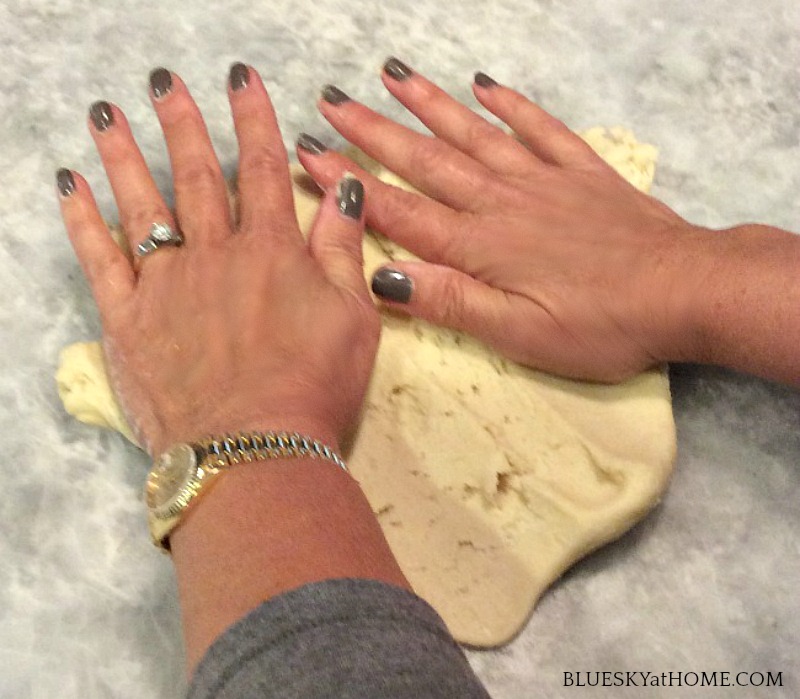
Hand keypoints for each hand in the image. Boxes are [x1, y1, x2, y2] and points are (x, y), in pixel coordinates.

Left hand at [57, 65, 378, 455]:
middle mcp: (215, 254)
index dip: (254, 120)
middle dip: (183, 123)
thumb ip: (344, 248)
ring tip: (106, 113)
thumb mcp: (355, 316)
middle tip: (164, 83)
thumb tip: (344, 186)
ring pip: (143, 205)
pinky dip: (82, 219)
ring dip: (125, 155)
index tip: (241, 80)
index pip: (263, 170)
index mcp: (272, 251)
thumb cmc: (314, 386)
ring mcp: (166, 285)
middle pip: (197, 176)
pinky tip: (71, 184)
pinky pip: (100, 259)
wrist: (255, 449)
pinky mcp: (128, 320)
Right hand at [298, 60, 700, 382]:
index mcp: (479, 246)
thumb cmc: (600, 325)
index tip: (308, 152)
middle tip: (332, 100)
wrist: (683, 290)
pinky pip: (539, 127)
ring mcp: (542, 179)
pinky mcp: (580, 172)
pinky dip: (510, 104)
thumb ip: (451, 302)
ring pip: (474, 133)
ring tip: (392, 74)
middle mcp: (501, 201)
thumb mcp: (518, 334)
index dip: (349, 182)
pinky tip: (486, 85)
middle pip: (426, 160)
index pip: (398, 209)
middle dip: (373, 131)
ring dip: (430, 104)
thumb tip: (383, 278)